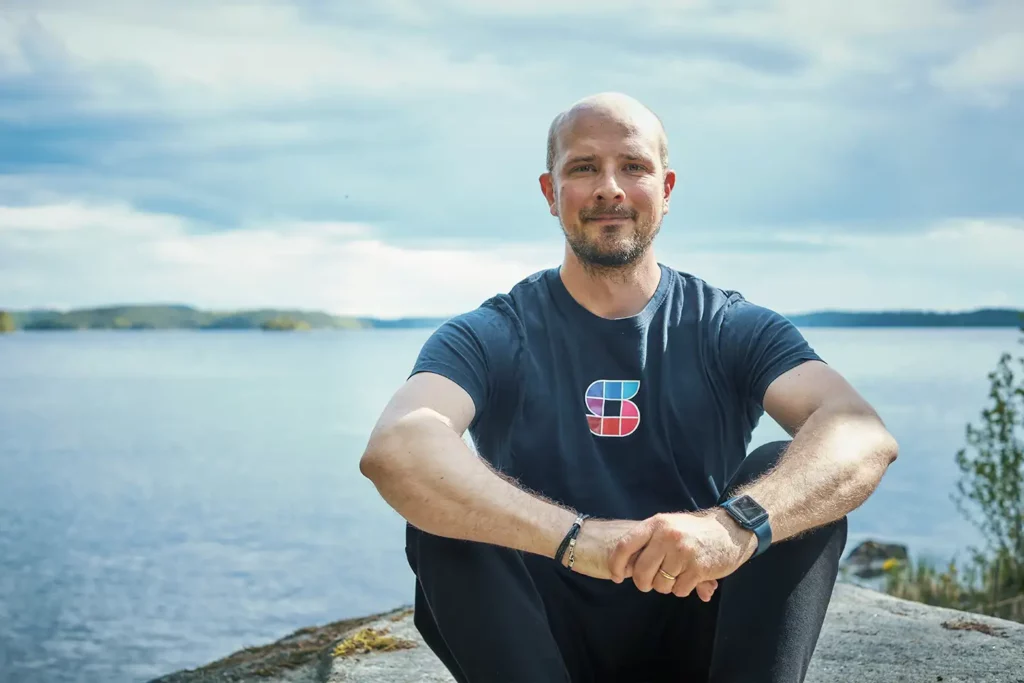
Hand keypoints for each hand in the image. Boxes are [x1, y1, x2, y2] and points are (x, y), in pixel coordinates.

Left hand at [568, 518, 721, 601]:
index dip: (617, 565)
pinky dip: (682, 589)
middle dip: (644, 583)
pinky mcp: (698, 568)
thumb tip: (624, 568)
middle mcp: (667, 536)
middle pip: (641, 572)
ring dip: (667, 586)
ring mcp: (683, 552)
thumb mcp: (669, 526)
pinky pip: (679, 590)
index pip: (625, 546)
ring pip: (660, 584)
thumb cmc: (694, 531)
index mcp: (656, 524)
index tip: (617, 576)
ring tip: (677, 574)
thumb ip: (647, 542)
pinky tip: (690, 578)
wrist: (731, 529)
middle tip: (651, 582)